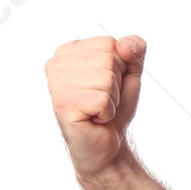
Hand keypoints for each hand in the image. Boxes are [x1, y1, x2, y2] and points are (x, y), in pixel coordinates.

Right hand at [45, 33, 145, 177]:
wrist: (107, 146)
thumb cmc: (114, 109)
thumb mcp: (130, 74)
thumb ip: (134, 51)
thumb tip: (126, 43)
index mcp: (69, 51)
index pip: (110, 43)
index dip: (120, 68)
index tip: (107, 86)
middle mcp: (57, 63)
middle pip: (109, 59)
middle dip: (116, 85)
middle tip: (103, 101)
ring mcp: (56, 83)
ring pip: (107, 79)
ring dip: (112, 100)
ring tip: (98, 110)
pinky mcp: (63, 103)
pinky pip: (103, 99)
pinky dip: (107, 112)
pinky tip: (94, 119)